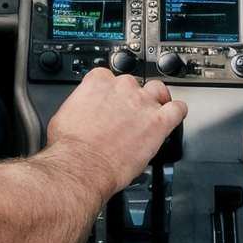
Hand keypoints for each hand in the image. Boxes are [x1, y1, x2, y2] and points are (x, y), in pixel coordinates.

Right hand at [43, 69, 186, 199]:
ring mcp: (142, 104)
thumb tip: (80, 111)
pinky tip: (174, 116)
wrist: (81, 165)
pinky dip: (178, 112)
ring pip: (158, 90)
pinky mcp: (158, 123)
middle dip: (131, 98)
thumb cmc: (69, 146)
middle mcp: (122, 88)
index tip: (111, 100)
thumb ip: (80, 105)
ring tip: (153, 112)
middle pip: (133, 84)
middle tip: (127, 115)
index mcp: (98, 82)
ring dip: (157, 100)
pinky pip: (177, 109)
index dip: (111, 91)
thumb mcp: (64, 116)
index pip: (109, 76)